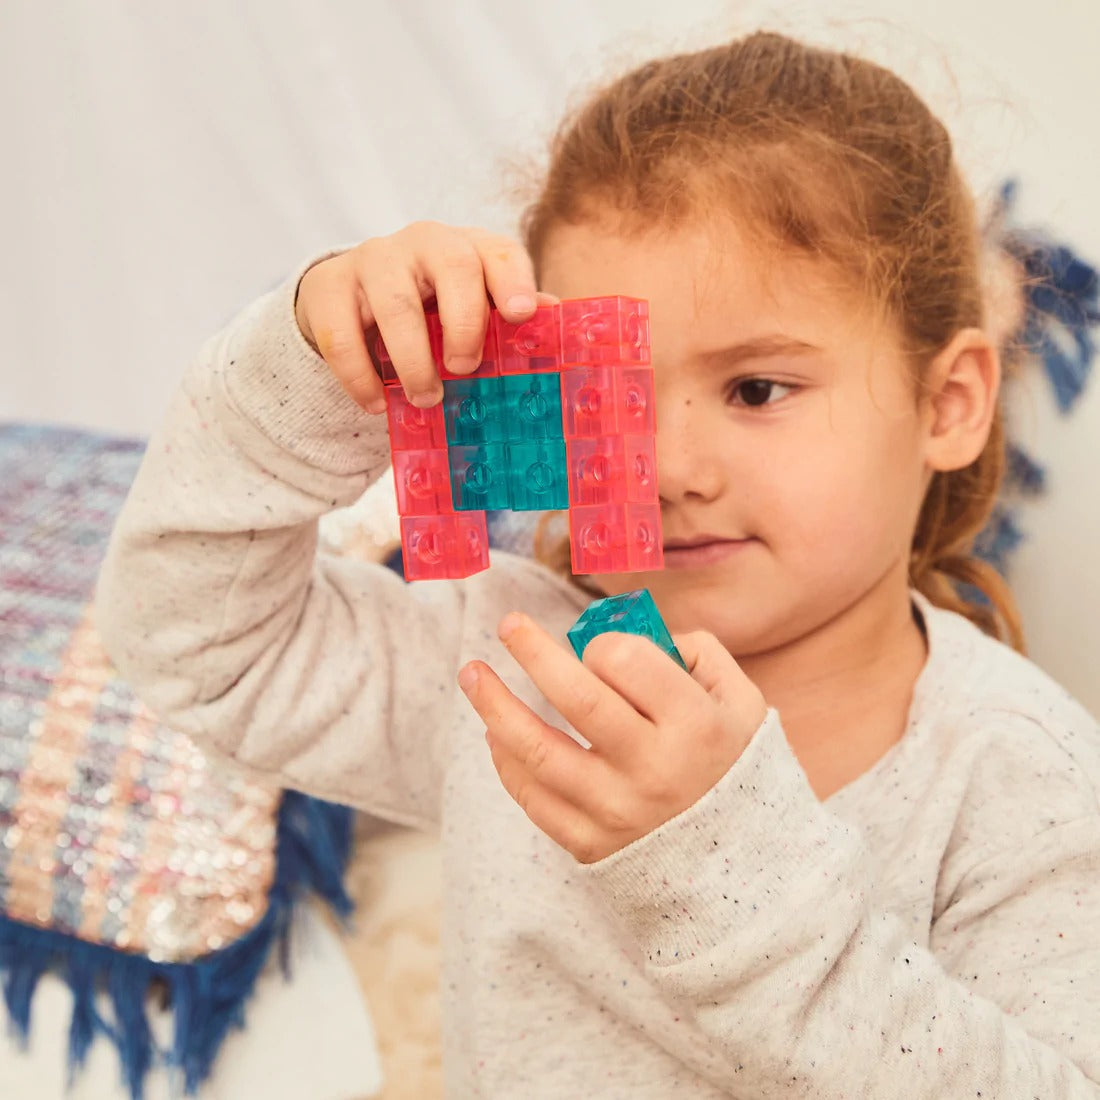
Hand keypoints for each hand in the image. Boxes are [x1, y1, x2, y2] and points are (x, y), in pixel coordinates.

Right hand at [294, 222, 550, 412]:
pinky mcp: (329, 286)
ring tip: (424, 398)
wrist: (352, 301)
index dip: (514, 281)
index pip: (499, 252)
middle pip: (453, 264)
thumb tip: (553, 318)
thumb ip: (505, 317)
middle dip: (464, 322)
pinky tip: (375, 403)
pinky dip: (359, 376)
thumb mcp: (470, 311)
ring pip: (396, 303)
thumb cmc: (429, 311)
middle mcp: (424, 243)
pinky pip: (341, 332)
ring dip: (413, 360)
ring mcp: (373, 259)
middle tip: (465, 368)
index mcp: (469, 249)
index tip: (522, 316)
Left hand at [458, 613, 767, 863]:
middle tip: (508, 624)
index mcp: (694, 725)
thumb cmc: (732, 764)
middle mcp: (654, 769)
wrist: (739, 865)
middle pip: (576, 699)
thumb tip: (627, 632)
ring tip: (472, 673)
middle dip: (533, 652)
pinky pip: (533, 798)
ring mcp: (618, 811)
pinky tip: (495, 733)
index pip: (624, 662)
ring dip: (495, 706)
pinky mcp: (590, 844)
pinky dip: (507, 762)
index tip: (597, 646)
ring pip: (538, 751)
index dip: (601, 644)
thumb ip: (696, 652)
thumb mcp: (740, 701)